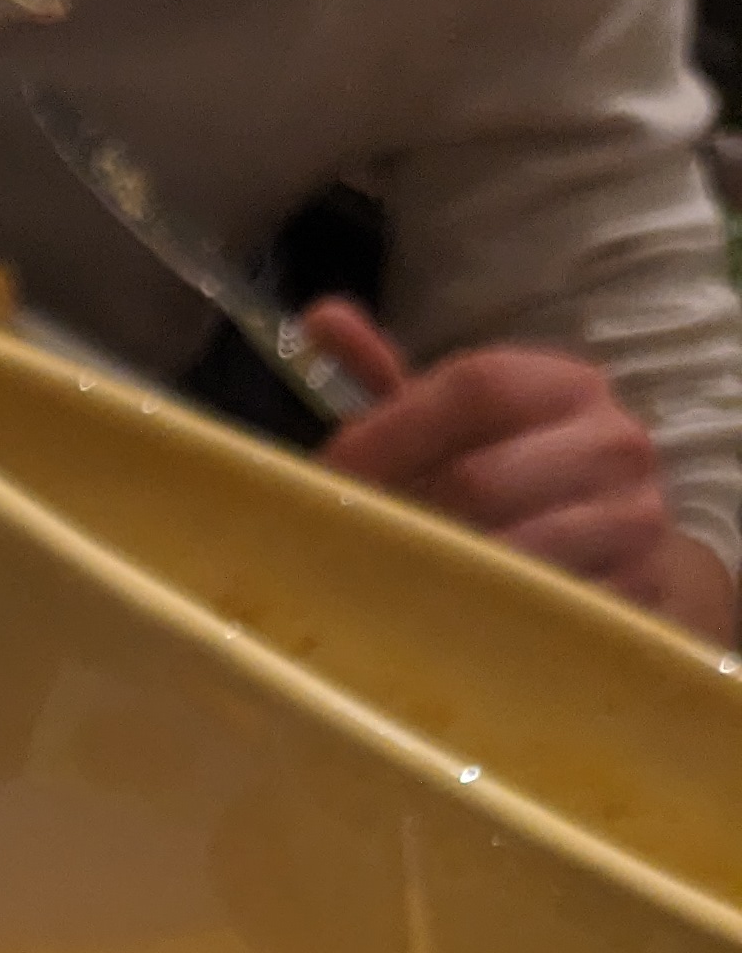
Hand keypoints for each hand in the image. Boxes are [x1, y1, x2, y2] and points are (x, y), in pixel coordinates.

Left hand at [299, 300, 731, 640]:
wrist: (629, 558)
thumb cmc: (522, 488)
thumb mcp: (466, 431)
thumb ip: (395, 383)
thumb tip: (317, 319)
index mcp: (565, 387)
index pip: (474, 387)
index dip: (389, 432)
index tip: (327, 475)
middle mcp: (612, 443)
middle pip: (479, 479)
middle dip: (396, 517)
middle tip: (337, 552)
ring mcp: (632, 522)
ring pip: (506, 555)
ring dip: (430, 580)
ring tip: (379, 595)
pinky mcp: (635, 598)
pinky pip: (538, 617)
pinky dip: (480, 628)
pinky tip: (439, 633)